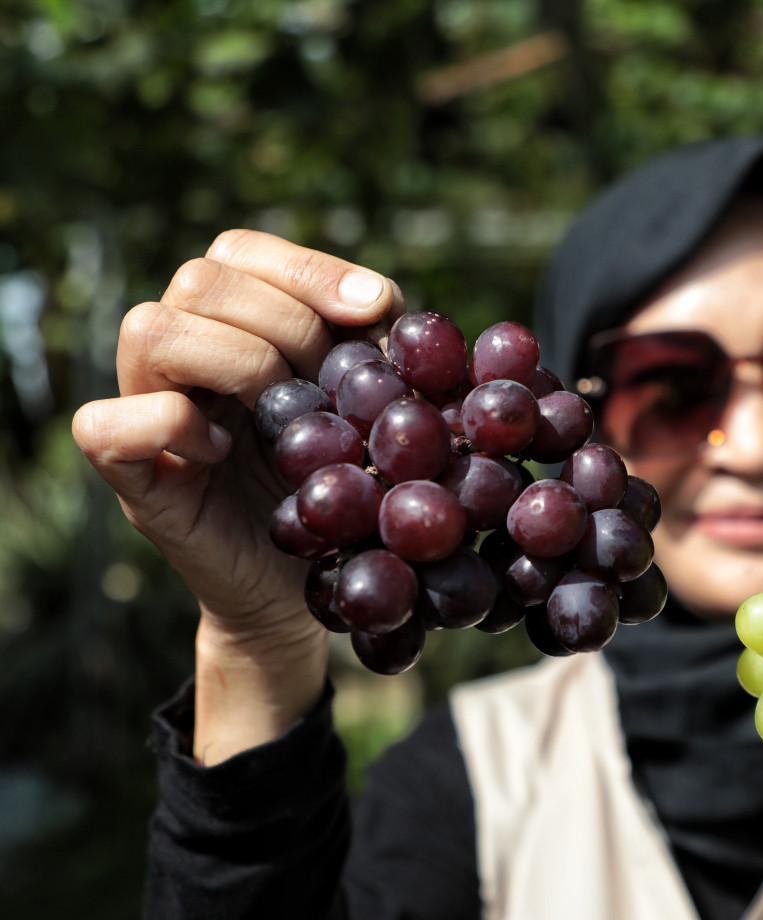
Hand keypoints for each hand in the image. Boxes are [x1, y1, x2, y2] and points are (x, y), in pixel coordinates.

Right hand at [72, 230, 402, 760]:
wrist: (318, 592)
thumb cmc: (344, 490)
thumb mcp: (370, 411)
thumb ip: (374, 354)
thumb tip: (385, 307)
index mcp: (235, 327)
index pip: (241, 250)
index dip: (310, 270)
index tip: (377, 311)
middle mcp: (181, 358)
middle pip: (199, 278)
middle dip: (286, 323)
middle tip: (329, 385)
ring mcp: (148, 413)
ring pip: (148, 328)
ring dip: (237, 362)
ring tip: (284, 417)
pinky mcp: (134, 480)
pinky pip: (105, 425)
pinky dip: (171, 425)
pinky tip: (225, 451)